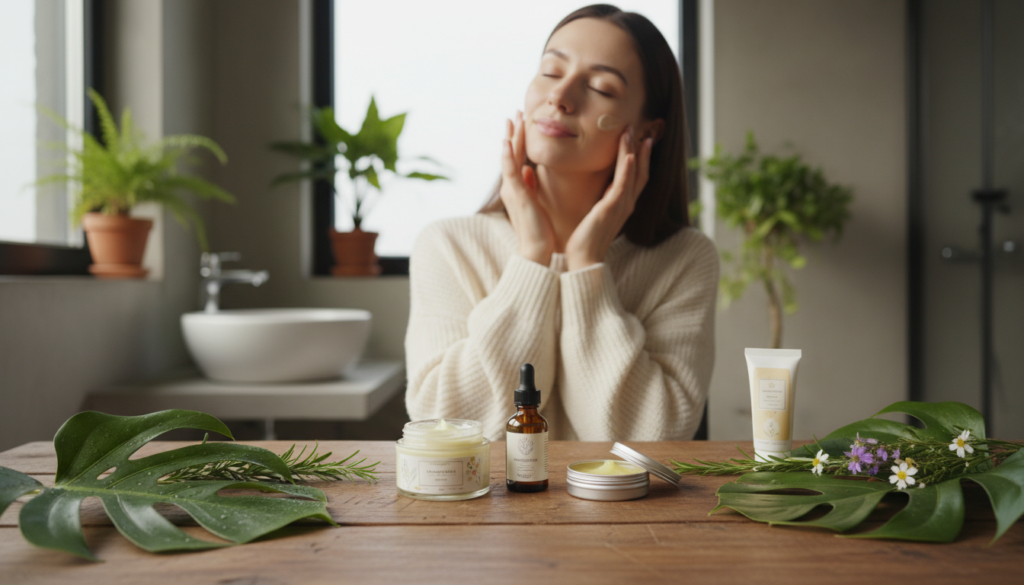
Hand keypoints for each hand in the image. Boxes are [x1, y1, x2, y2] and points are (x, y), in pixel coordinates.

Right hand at [501, 111, 555, 265]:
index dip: (517, 139)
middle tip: (515, 112)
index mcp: (516, 186)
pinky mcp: (515, 194)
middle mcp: (511, 185)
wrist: (536, 249)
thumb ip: (529, 185)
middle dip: (513, 132)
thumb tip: (529, 170)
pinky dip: (507, 155)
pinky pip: (509, 171)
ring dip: (510, 137)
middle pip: (511, 153)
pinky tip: (507, 141)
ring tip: (512, 119)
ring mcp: (512, 189)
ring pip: (509, 157)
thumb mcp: (534, 201)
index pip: (516, 157)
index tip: (521, 121)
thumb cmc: (538, 229)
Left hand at [565, 127, 652, 271]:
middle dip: (640, 149)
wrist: (583, 259)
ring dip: (632, 150)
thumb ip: (599, 202)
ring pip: (632, 172)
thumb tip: (595, 191)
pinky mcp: (612, 208)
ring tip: (630, 131)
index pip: (636, 176)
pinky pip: (623, 185)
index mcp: (622, 204)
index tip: (638, 139)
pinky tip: (630, 155)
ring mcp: (622, 206)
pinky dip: (628, 169)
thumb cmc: (585, 239)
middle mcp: (627, 203)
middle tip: (638, 128)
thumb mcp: (595, 215)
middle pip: (640, 171)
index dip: (639, 157)